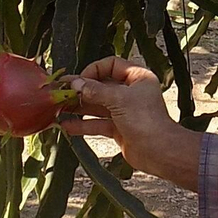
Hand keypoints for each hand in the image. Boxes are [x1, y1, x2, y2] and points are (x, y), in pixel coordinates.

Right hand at [60, 57, 202, 189]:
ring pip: (97, 105)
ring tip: (59, 108)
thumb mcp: (118, 99)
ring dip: (79, 107)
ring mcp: (124, 111)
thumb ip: (95, 90)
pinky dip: (83, 124)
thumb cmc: (146, 121)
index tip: (79, 80)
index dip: (94, 70)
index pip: (111, 65)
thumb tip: (75, 83)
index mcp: (137, 78)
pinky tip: (67, 125)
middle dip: (81, 90)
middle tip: (61, 93)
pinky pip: (97, 123)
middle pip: (101, 86)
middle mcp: (131, 92)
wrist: (159, 152)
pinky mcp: (119, 128)